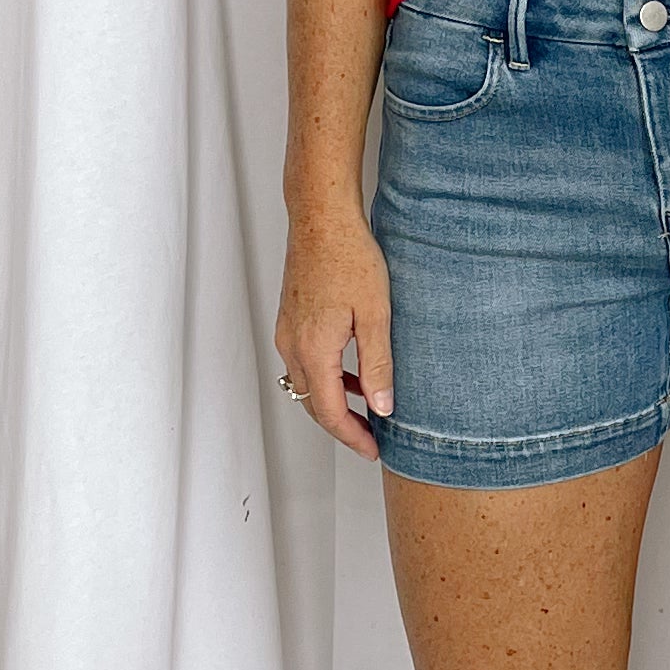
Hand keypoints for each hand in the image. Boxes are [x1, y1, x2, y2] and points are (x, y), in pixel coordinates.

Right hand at [274, 205, 395, 457]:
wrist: (322, 219)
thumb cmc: (349, 256)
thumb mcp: (375, 315)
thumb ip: (378, 365)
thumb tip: (382, 406)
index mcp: (314, 349)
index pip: (330, 412)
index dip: (352, 437)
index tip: (373, 450)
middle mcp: (293, 345)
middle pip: (313, 404)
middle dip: (342, 426)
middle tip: (372, 437)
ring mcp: (287, 332)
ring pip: (307, 384)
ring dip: (334, 401)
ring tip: (367, 408)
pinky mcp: (290, 319)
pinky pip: (305, 362)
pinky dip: (327, 377)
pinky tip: (352, 372)